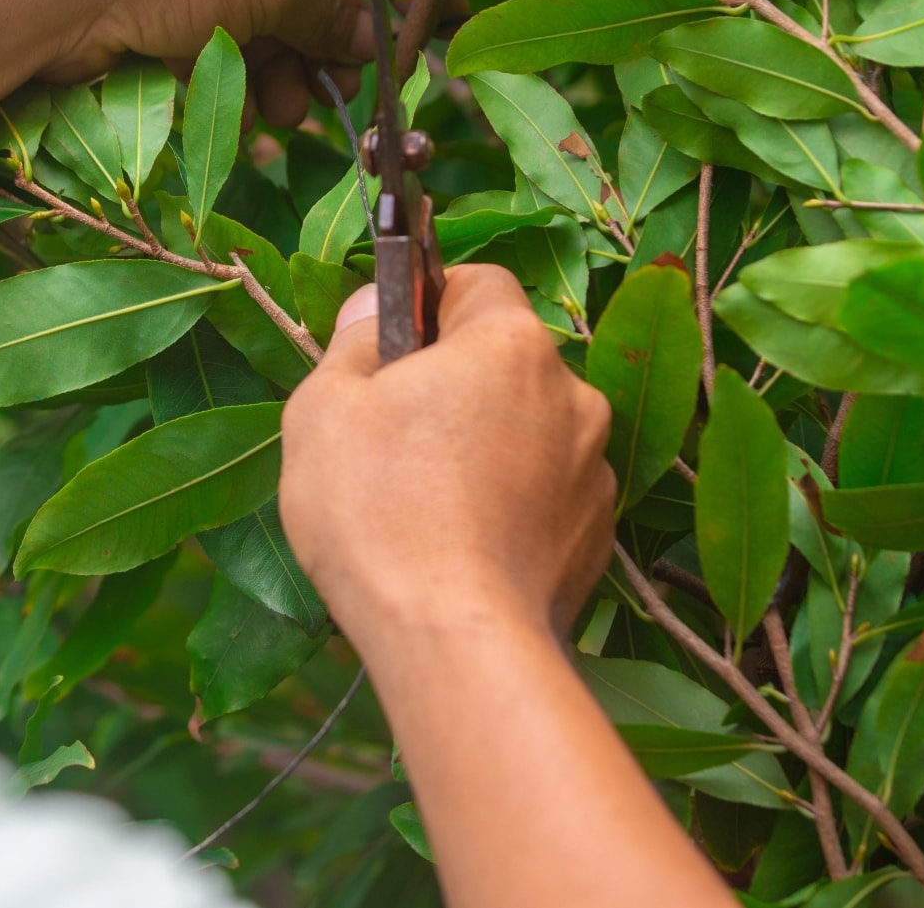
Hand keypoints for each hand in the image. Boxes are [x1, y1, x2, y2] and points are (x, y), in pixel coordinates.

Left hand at [0, 0, 407, 127]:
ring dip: (290, 68)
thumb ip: (329, 11)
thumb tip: (375, 40)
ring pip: (269, 15)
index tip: (418, 40)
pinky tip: (257, 112)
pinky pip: (225, 34)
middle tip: (350, 92)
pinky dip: (246, 71)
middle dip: (332, 41)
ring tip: (293, 114)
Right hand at [278, 265, 616, 646]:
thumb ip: (352, 341)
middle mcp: (572, 393)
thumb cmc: (378, 514)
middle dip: (454, 384)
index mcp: (511, 343)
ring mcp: (594, 468)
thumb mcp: (324, 409)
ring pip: (527, 431)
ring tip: (424, 505)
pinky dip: (510, 505)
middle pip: (504, 361)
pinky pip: (546, 494)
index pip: (477, 282)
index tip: (389, 350)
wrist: (454, 641)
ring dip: (485, 447)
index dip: (426, 305)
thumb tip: (372, 310)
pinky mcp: (599, 534)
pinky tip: (460, 545)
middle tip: (391, 437)